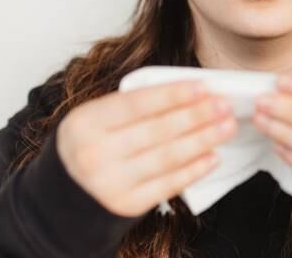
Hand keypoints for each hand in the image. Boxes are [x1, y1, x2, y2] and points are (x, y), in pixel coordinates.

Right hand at [55, 80, 236, 216]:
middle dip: (197, 115)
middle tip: (224, 104)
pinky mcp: (127, 204)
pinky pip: (168, 185)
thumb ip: (133, 104)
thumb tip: (188, 91)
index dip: (173, 94)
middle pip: (158, 130)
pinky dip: (194, 169)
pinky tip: (213, 156)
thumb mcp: (96, 116)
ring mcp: (112, 182)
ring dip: (203, 139)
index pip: (137, 103)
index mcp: (87, 122)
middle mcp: (96, 153)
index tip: (204, 85)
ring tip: (226, 126)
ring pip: (168, 157)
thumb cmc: (90, 143)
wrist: (65, 191)